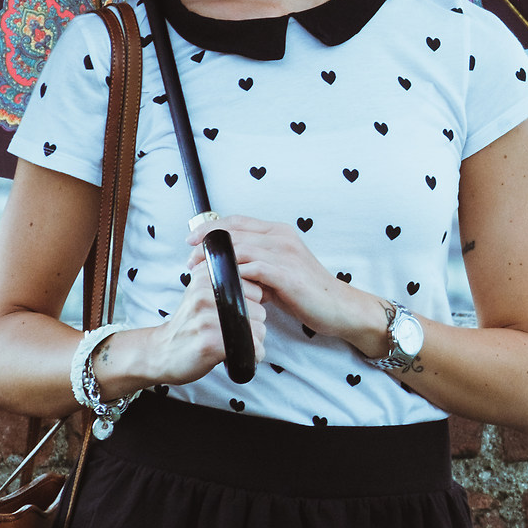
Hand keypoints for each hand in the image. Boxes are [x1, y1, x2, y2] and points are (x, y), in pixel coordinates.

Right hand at [94, 243, 265, 394]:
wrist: (159, 353)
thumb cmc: (188, 325)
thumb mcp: (201, 294)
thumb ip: (226, 285)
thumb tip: (265, 285)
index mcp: (206, 277)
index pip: (256, 289)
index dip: (251, 307)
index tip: (235, 317)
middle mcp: (205, 293)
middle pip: (260, 310)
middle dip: (254, 326)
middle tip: (234, 335)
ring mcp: (206, 318)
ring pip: (258, 329)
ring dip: (254, 343)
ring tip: (234, 345)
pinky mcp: (209, 341)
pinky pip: (250, 347)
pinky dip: (252, 356)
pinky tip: (239, 358)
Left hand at [195, 213, 392, 357]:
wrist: (338, 307)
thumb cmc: (306, 292)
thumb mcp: (277, 271)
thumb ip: (254, 264)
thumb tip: (226, 267)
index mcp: (278, 232)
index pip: (237, 221)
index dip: (211, 228)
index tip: (191, 240)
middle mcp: (281, 237)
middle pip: (234, 231)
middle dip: (206, 244)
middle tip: (189, 259)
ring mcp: (285, 253)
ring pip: (239, 248)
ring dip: (215, 261)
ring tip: (199, 274)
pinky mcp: (286, 273)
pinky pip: (251, 269)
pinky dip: (233, 276)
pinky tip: (221, 285)